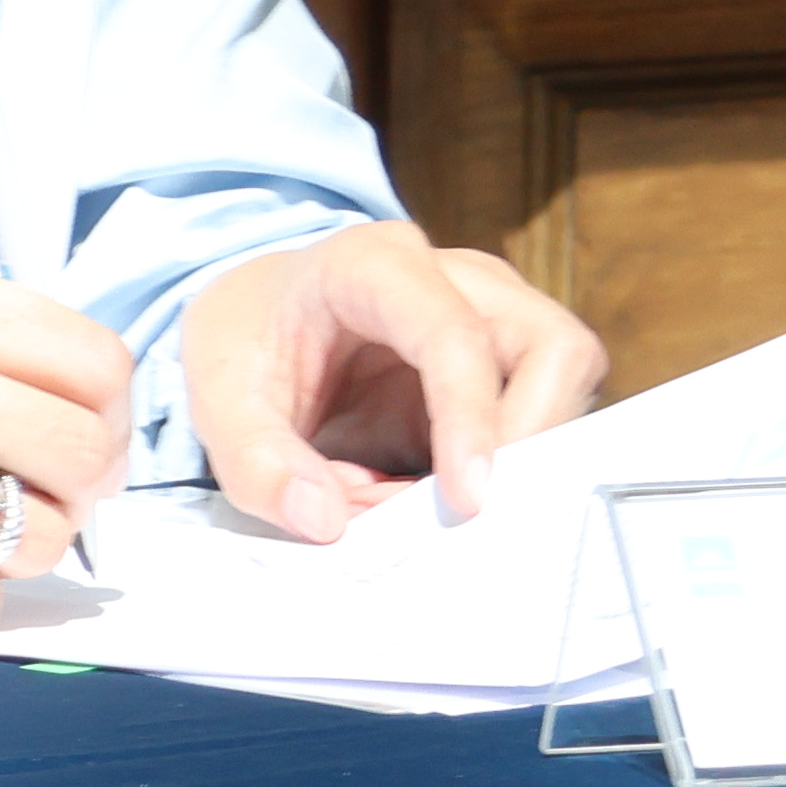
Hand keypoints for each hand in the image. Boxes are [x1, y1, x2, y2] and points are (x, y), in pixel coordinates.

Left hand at [177, 224, 606, 538]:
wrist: (261, 317)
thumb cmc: (248, 341)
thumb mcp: (218, 397)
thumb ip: (256, 462)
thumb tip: (325, 522)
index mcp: (376, 264)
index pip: (455, 334)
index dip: (471, 418)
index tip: (467, 499)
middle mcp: (457, 277)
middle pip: (552, 347)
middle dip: (528, 437)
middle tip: (471, 509)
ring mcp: (496, 314)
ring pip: (567, 378)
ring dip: (525, 453)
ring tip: (445, 503)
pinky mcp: (509, 363)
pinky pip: (548, 412)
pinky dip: (515, 462)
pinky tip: (452, 495)